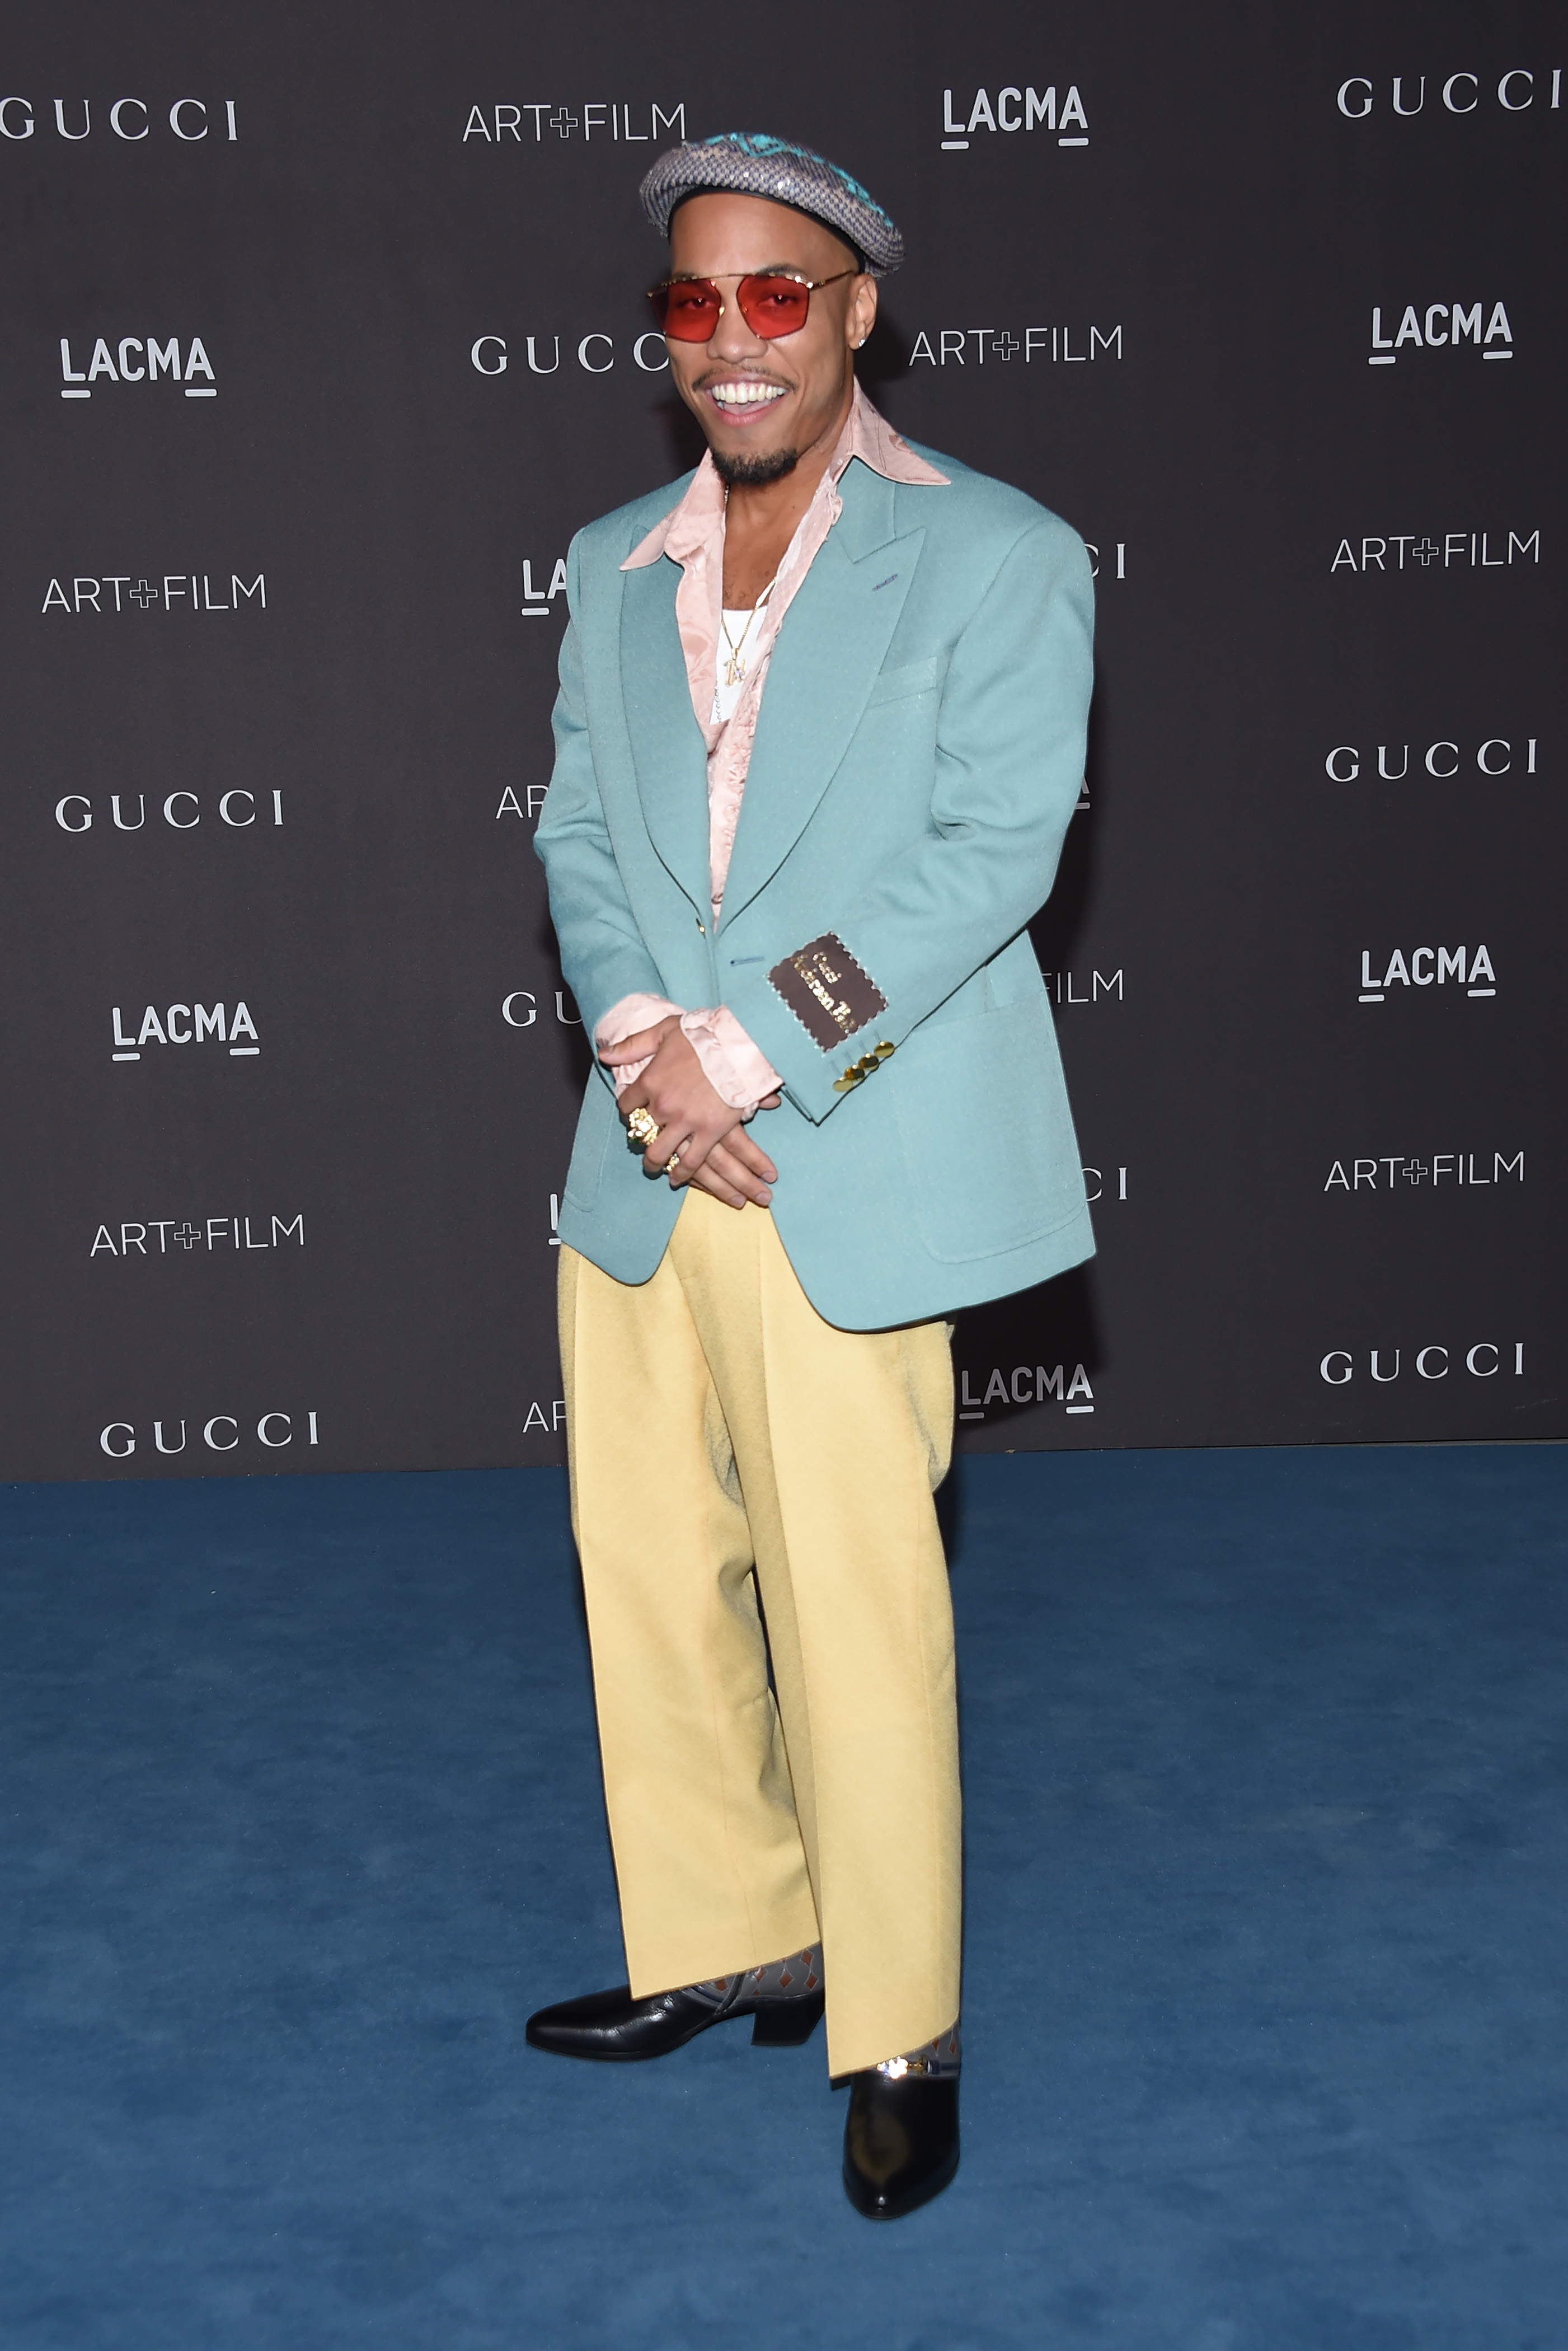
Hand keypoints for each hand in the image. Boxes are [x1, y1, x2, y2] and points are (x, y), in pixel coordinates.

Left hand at [601, 1018, 778, 1208]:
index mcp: (649, 1081)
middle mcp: (662, 1105)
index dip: (627, 1111)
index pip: (626, 1104)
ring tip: (653, 1168)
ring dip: (654, 1164)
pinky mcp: (709, 1133)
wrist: (739, 1045)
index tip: (632, 1114)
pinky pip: (690, 1161)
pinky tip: (676, 1178)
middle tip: (641, 1147)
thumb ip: (632, 1046)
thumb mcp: (663, 1031)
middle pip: (641, 1132)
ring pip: (660, 1153)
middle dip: (638, 1141)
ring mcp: (685, 1121)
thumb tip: (604, 1055)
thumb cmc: (703, 1035)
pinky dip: (681, 1173)